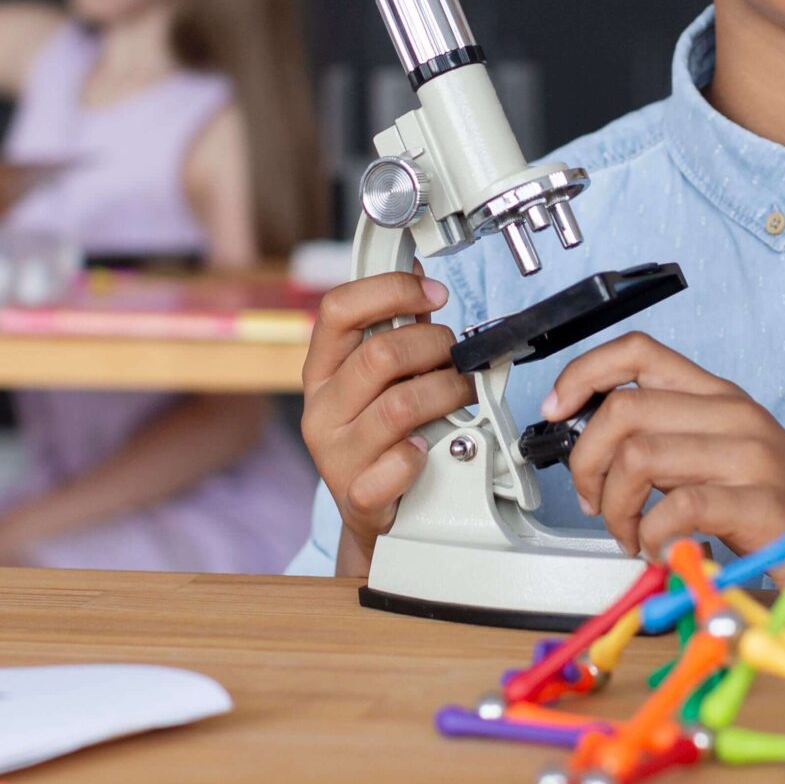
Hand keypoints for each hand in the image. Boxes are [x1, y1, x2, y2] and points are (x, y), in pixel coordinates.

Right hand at [299, 271, 475, 567]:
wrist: (370, 510)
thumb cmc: (379, 433)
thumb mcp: (376, 378)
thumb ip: (396, 329)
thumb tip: (418, 273)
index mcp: (321, 371)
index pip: (337, 309)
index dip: (391, 290)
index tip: (433, 293)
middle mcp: (321, 409)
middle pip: (378, 355)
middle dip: (434, 345)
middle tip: (457, 355)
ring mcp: (336, 455)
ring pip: (399, 407)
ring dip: (447, 392)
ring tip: (463, 393)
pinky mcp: (358, 496)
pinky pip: (398, 465)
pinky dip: (422, 454)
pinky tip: (430, 448)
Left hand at [546, 333, 784, 620]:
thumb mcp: (723, 457)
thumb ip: (668, 445)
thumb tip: (591, 454)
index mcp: (719, 397)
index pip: (637, 351)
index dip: (582, 373)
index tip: (556, 411)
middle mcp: (733, 415)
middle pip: (623, 409)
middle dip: (586, 463)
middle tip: (594, 503)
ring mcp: (750, 456)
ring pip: (640, 455)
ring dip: (616, 508)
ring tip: (632, 536)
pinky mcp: (762, 503)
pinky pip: (680, 506)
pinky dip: (655, 537)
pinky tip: (666, 553)